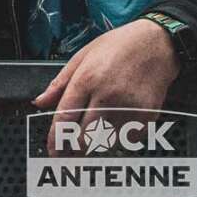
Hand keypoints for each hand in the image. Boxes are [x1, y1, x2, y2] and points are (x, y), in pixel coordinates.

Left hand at [33, 19, 180, 148]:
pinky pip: (127, 139)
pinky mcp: (147, 117)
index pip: (65, 118)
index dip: (56, 139)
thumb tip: (40, 103)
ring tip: (93, 133)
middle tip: (69, 150)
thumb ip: (59, 84)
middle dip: (74, 148)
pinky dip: (118, 138)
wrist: (156, 45)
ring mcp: (129, 108)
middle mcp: (107, 97)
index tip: (52, 151)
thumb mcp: (81, 57)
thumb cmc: (117, 47)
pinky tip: (114, 124)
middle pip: (85, 138)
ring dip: (96, 144)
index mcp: (86, 80)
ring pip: (106, 143)